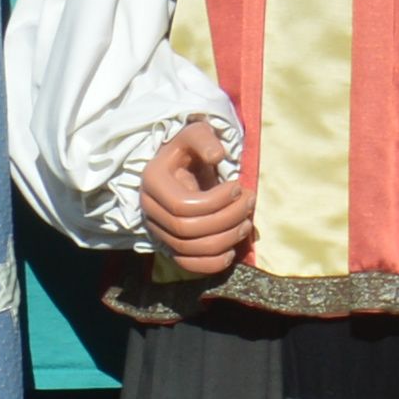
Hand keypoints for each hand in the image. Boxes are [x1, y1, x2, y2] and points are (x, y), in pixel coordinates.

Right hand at [139, 119, 255, 279]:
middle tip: (249, 202)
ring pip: (191, 248)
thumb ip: (204, 139)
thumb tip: (217, 155)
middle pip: (188, 230)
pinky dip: (213, 263)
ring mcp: (158, 231)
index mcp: (152, 182)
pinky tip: (232, 250)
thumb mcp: (195, 134)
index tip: (237, 186)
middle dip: (226, 218)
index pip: (183, 205)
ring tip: (246, 222)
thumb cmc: (188, 150)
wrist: (179, 168)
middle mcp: (149, 210)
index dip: (216, 201)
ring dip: (225, 239)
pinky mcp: (170, 246)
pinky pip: (188, 264)